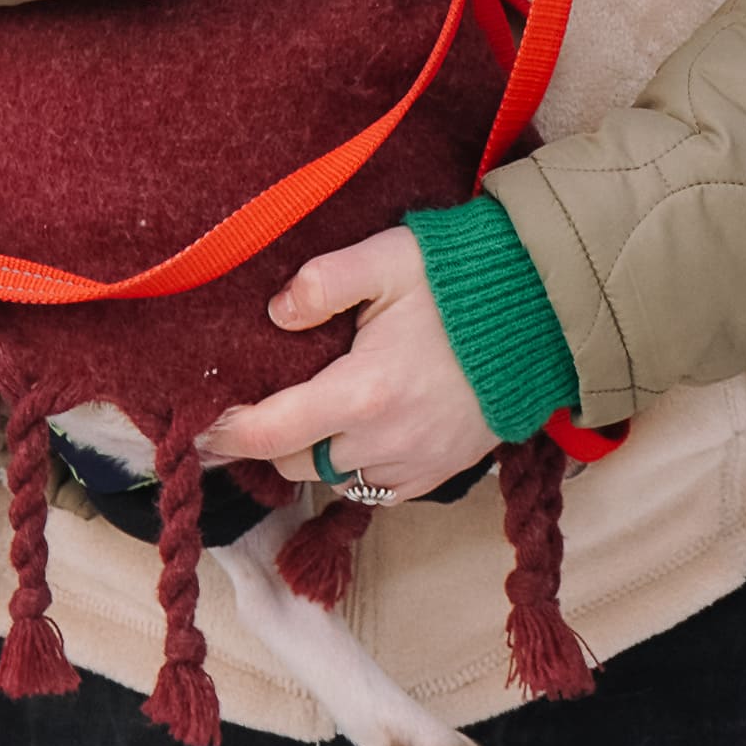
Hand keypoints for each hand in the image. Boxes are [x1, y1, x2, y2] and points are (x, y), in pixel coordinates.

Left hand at [198, 227, 494, 494]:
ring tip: (321, 409)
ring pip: (337, 476)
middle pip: (296, 462)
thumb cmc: (463, 280)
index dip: (225, 435)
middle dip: (273, 438)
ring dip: (320, 450)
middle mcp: (385, 441)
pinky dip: (361, 464)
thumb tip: (275, 312)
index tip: (199, 429)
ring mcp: (416, 462)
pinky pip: (379, 486)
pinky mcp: (442, 471)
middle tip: (264, 404)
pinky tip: (367, 426)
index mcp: (363, 392)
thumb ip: (324, 281)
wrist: (546, 312)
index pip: (270, 432)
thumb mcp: (388, 259)